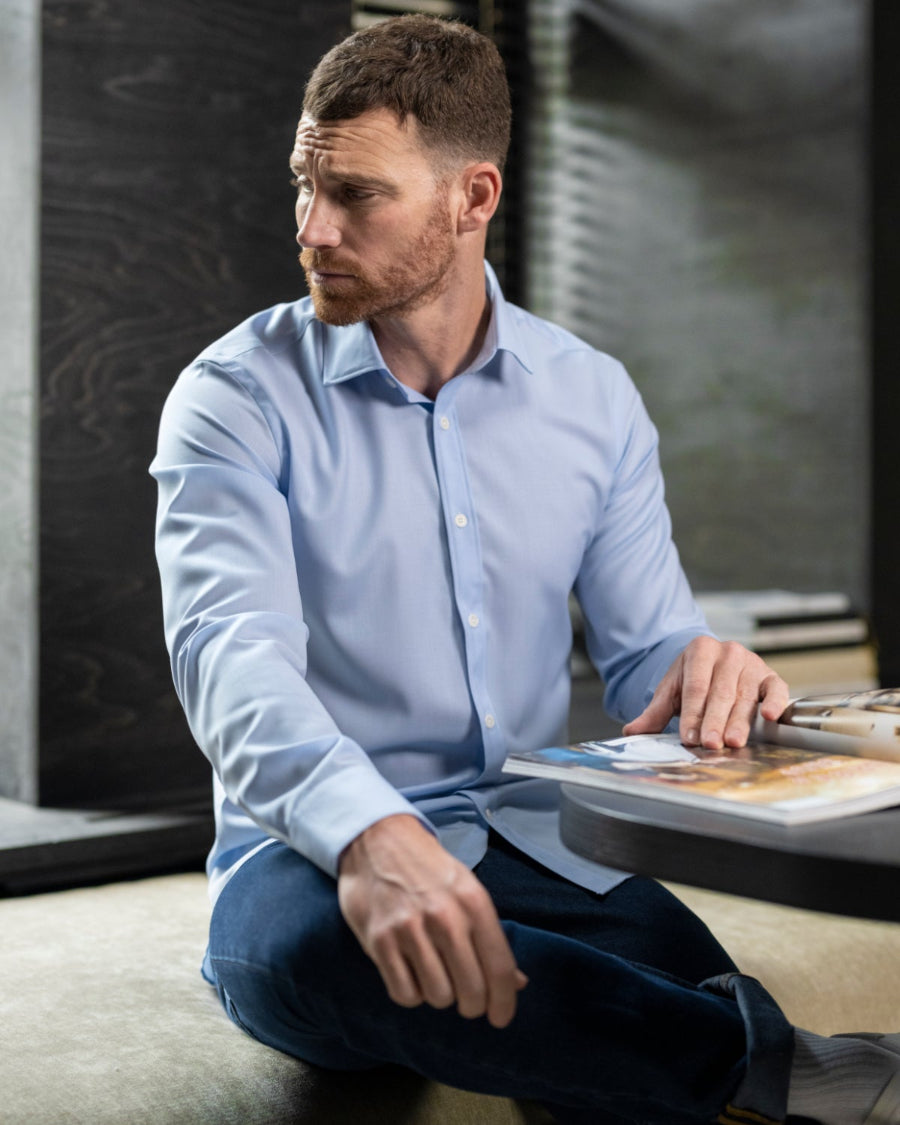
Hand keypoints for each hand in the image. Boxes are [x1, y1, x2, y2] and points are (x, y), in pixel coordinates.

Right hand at [337, 814, 527, 1027]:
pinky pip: (405, 993)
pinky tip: (411, 974)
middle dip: (472, 1005)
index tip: (501, 1018)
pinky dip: (411, 993)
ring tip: (435, 974)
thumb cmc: (429, 869)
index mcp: (473, 902)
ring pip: (438, 996)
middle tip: (466, 999)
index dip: (504, 1001)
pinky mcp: (380, 940)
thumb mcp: (467, 890)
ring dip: (439, 995)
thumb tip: (517, 982)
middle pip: (470, 990)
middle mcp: (445, 916)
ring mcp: (410, 929)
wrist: (378, 841)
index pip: (499, 966)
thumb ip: (490, 936)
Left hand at [622, 635, 789, 749]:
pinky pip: (776, 689)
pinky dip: (775, 702)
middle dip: (714, 720)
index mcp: (700, 650)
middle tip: (710, 743)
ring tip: (733, 741)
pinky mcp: (770, 676)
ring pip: (745, 695)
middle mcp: (728, 652)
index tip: (689, 736)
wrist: (715, 664)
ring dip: (739, 721)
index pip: (695, 686)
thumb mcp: (670, 692)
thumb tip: (631, 731)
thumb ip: (653, 713)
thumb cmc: (693, 681)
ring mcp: (752, 663)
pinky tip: (769, 717)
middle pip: (720, 692)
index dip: (692, 713)